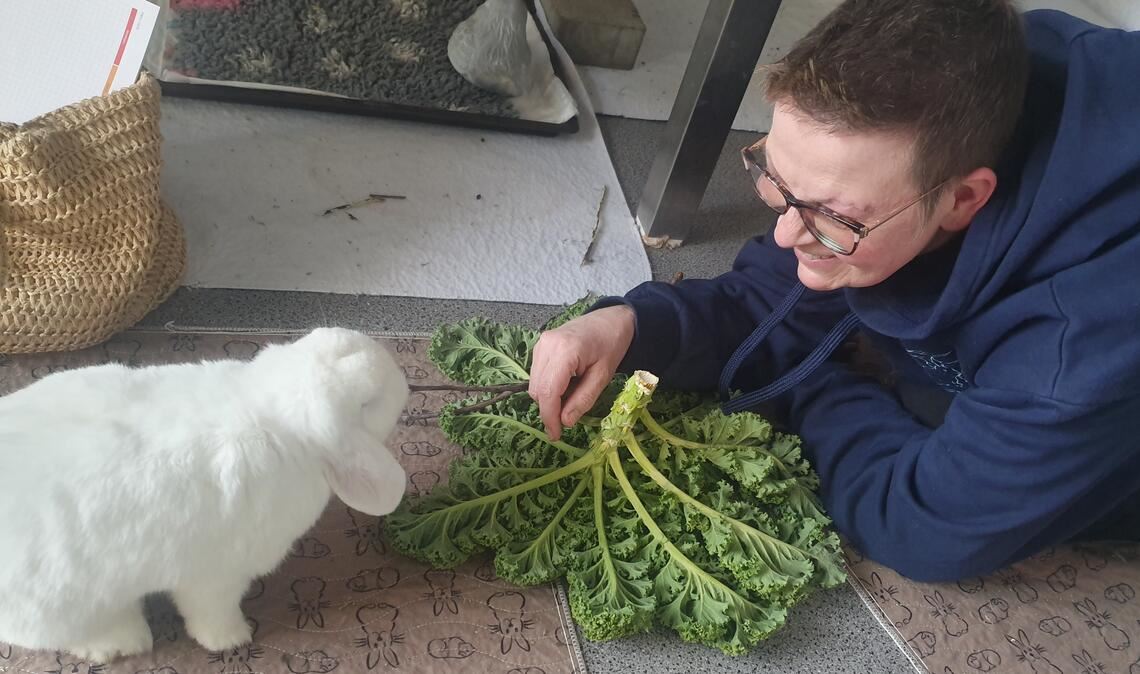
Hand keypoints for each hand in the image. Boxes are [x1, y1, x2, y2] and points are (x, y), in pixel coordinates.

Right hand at [528, 305, 634, 440]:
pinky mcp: (539, 345)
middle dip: (550, 408)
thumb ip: (583, 400)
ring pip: (534, 383)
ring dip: (549, 397)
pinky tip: (566, 382)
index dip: (549, 417)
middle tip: (569, 416)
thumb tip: (564, 422)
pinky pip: (537, 374)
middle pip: (537, 390)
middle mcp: (547, 345)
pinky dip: (548, 385)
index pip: (548, 392)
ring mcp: (540, 343)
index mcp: (565, 351)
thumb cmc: (611, 346)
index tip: (555, 435)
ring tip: (572, 393)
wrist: (610, 319)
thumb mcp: (602, 377)